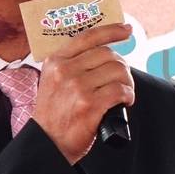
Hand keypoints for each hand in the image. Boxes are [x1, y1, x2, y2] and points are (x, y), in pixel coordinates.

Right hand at [30, 23, 134, 163]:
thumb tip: (102, 53)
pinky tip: (124, 101)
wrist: (46, 143)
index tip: (126, 30)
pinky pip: (120, 91)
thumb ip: (71, 65)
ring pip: (118, 71)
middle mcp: (65, 71)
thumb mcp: (52, 82)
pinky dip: (128, 95)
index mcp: (56, 61)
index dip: (111, 31)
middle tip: (122, 80)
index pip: (88, 36)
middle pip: (108, 54)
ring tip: (123, 92)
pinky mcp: (89, 105)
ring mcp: (77, 87)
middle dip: (122, 66)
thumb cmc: (53, 115)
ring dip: (127, 82)